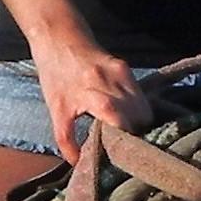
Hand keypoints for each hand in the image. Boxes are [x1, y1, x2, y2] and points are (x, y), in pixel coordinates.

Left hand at [32, 35, 149, 158]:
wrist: (58, 37)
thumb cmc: (55, 75)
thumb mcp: (55, 110)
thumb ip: (67, 139)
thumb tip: (78, 163)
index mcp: (93, 94)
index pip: (122, 123)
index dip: (127, 142)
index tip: (124, 157)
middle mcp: (113, 82)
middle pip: (140, 118)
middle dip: (136, 135)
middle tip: (127, 150)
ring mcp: (123, 73)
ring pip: (145, 108)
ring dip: (140, 123)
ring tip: (129, 136)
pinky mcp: (127, 68)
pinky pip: (141, 96)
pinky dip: (138, 110)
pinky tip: (129, 118)